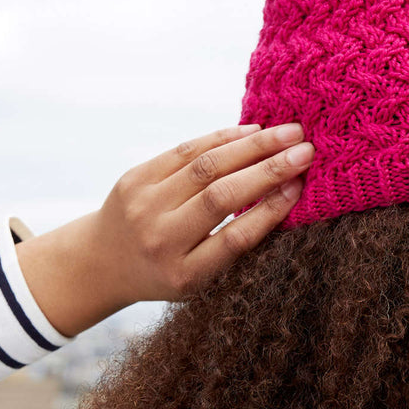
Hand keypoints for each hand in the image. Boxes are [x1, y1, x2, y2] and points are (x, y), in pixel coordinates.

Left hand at [16, 122, 313, 336]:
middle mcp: (160, 239)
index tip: (301, 187)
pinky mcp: (135, 177)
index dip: (271, 210)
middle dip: (269, 169)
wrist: (101, 261)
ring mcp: (143, 205)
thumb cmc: (166, 271)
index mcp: (183, 274)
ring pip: (205, 165)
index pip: (235, 238)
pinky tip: (251, 131)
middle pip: (221, 196)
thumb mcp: (200, 277)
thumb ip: (234, 243)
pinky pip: (185, 150)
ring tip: (288, 132)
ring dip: (252, 145)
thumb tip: (284, 193)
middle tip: (307, 150)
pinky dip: (221, 138)